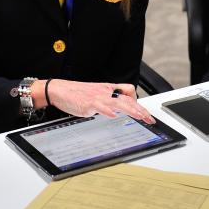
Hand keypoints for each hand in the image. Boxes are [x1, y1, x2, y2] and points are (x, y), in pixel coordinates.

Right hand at [35, 79, 154, 123]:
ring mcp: (97, 97)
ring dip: (130, 109)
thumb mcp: (96, 95)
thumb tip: (118, 110)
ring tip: (139, 116)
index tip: (145, 113)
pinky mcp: (88, 103)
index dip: (139, 102)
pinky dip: (107, 111)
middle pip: (127, 98)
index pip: (128, 92)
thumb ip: (108, 101)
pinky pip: (100, 106)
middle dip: (140, 109)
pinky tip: (113, 116)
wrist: (60, 90)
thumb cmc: (77, 93)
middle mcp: (105, 92)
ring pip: (117, 102)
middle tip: (149, 119)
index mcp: (108, 89)